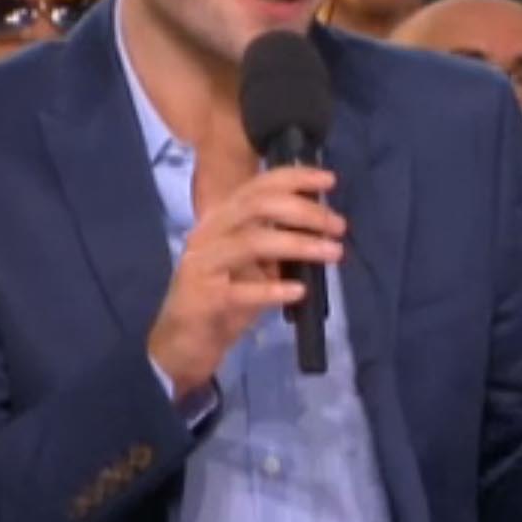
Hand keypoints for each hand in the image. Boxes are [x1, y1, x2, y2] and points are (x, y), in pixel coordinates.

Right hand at [146, 166, 343, 398]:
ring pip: (253, 242)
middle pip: (257, 206)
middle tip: (339, 226)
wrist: (183, 343)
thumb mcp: (254, 265)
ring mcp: (202, 265)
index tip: (330, 180)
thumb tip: (322, 224)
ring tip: (334, 253)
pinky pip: (240, 291)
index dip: (295, 178)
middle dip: (304, 211)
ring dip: (299, 244)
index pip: (258, 186)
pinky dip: (273, 289)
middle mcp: (209, 234)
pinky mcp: (202, 299)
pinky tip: (299, 291)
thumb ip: (278, 241)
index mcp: (221, 220)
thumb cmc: (224, 299)